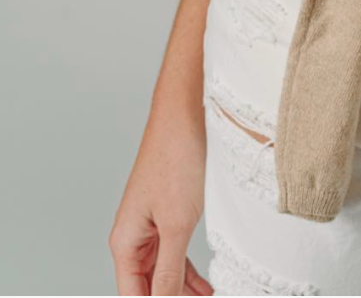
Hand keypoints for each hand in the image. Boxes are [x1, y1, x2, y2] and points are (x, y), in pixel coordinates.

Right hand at [109, 104, 213, 294]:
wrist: (187, 113)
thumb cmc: (177, 159)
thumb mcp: (177, 224)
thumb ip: (169, 271)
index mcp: (125, 241)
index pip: (132, 295)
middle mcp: (132, 235)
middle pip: (146, 286)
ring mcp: (151, 224)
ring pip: (162, 270)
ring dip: (181, 290)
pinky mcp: (168, 213)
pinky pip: (174, 252)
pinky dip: (187, 270)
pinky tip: (203, 286)